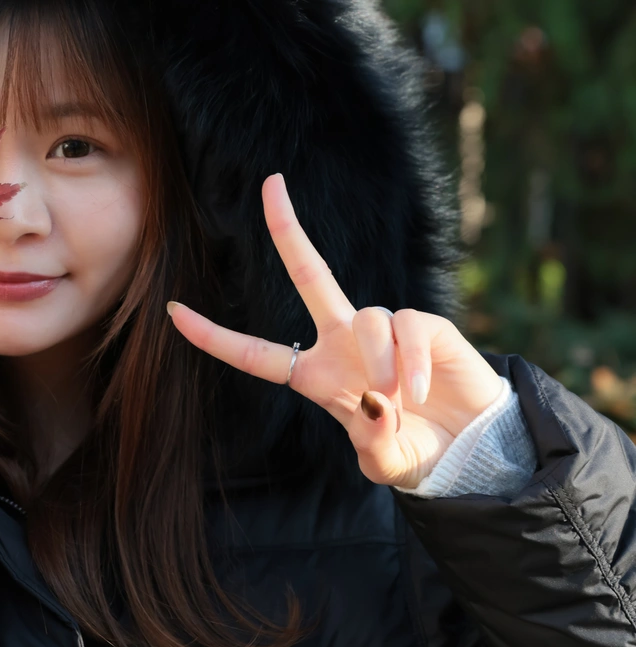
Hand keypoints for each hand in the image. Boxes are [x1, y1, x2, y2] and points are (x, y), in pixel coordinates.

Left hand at [167, 174, 505, 488]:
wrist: (473, 447)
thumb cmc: (418, 450)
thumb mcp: (383, 462)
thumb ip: (371, 443)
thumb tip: (371, 401)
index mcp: (316, 374)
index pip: (255, 354)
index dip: (214, 337)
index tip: (173, 312)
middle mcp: (343, 340)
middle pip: (310, 274)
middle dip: (289, 229)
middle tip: (270, 184)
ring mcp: (384, 329)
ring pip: (364, 318)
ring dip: (378, 365)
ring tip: (398, 400)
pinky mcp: (425, 325)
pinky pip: (407, 326)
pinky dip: (410, 361)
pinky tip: (420, 389)